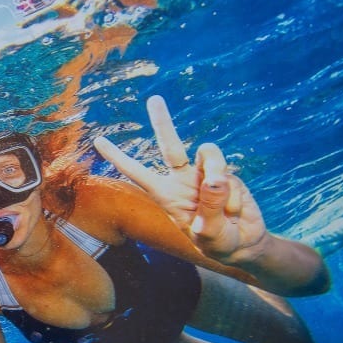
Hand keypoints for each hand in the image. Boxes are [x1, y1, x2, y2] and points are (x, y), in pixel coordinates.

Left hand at [93, 95, 268, 264]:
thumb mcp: (211, 236)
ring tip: (226, 210)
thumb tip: (214, 180)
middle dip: (162, 122)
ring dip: (218, 176)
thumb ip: (210, 210)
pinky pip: (228, 172)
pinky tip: (234, 210)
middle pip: (170, 146)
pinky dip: (232, 193)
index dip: (118, 158)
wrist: (244, 243)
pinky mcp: (226, 173)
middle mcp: (182, 180)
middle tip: (153, 99)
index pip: (137, 174)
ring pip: (208, 154)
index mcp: (167, 196)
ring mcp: (205, 174)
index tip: (98, 140)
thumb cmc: (218, 243)